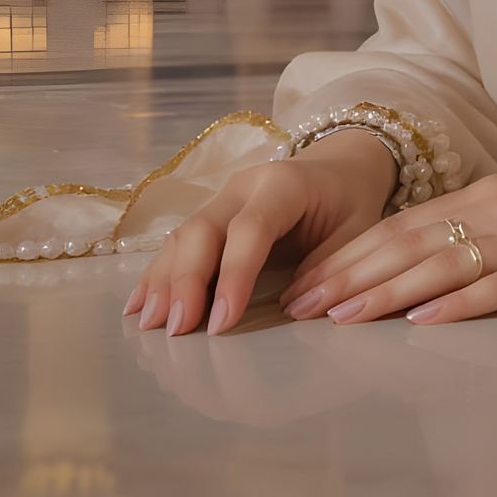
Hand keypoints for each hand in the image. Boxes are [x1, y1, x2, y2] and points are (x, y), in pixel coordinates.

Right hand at [122, 128, 398, 336]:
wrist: (343, 167)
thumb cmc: (351, 202)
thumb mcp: (358, 230)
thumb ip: (332, 266)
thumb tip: (295, 310)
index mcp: (285, 184)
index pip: (250, 228)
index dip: (234, 275)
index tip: (220, 323)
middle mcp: (245, 186)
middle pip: (204, 228)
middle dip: (186, 280)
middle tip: (175, 329)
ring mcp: (223, 197)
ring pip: (184, 234)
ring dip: (163, 280)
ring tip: (148, 324)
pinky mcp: (212, 214)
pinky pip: (179, 241)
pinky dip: (158, 273)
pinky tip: (138, 305)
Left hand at [277, 169, 496, 326]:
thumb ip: (488, 232)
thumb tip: (433, 266)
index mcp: (492, 193)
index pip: (405, 224)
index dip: (352, 252)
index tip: (309, 280)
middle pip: (409, 241)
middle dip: (349, 273)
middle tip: (300, 303)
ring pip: (440, 264)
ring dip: (383, 291)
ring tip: (339, 316)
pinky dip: (455, 305)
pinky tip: (421, 323)